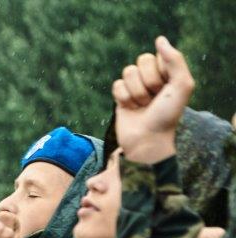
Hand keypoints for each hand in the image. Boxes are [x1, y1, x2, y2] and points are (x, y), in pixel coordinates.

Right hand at [113, 36, 193, 163]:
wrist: (148, 139)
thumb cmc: (167, 114)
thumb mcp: (181, 85)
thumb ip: (175, 59)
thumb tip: (159, 39)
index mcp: (168, 72)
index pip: (157, 56)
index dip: (161, 72)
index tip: (167, 89)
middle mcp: (152, 77)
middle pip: (141, 61)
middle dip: (148, 82)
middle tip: (154, 99)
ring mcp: (136, 86)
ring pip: (127, 72)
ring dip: (136, 92)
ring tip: (143, 106)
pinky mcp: (121, 97)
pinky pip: (116, 85)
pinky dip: (123, 98)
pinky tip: (130, 109)